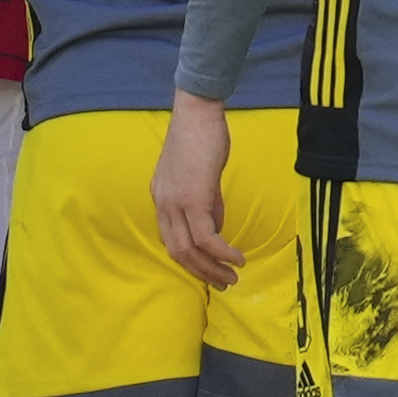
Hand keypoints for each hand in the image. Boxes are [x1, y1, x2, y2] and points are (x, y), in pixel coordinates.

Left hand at [152, 90, 242, 287]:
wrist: (198, 113)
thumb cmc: (201, 138)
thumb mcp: (199, 176)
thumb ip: (207, 203)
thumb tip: (217, 228)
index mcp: (161, 199)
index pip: (170, 240)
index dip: (189, 260)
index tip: (208, 271)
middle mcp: (163, 204)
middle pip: (178, 252)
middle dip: (201, 272)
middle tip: (223, 283)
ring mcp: (176, 203)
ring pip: (191, 249)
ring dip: (213, 268)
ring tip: (233, 277)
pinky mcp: (195, 199)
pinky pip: (207, 237)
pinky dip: (222, 252)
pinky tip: (237, 258)